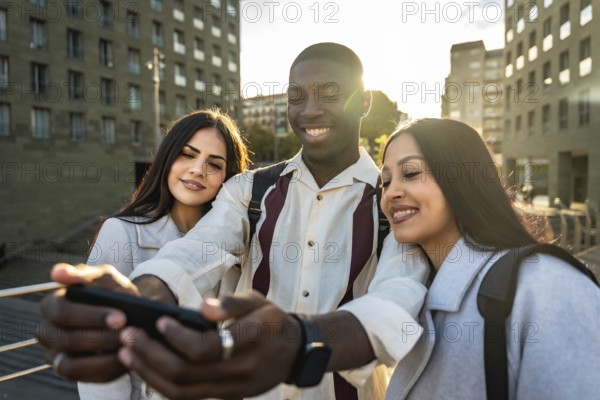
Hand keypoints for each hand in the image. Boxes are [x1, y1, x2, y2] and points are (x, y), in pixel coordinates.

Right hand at [37, 263, 137, 381]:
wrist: (132, 313)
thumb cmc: (114, 293)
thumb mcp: (107, 279)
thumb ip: (86, 274)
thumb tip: (57, 272)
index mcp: (52, 305)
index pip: (59, 312)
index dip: (90, 315)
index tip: (120, 317)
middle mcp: (49, 332)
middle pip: (63, 340)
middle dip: (99, 337)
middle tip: (127, 333)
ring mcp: (57, 355)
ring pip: (68, 365)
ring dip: (102, 356)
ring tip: (127, 346)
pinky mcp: (73, 370)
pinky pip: (83, 377)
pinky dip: (106, 368)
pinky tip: (125, 356)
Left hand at [118, 291, 301, 399]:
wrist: (295, 352)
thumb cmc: (272, 321)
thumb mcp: (259, 301)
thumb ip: (232, 303)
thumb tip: (202, 309)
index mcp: (250, 342)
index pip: (206, 349)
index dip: (178, 338)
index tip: (160, 322)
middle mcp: (240, 371)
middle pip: (186, 374)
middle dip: (150, 356)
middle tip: (127, 337)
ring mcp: (232, 389)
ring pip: (181, 392)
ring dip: (149, 374)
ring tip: (127, 354)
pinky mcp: (226, 397)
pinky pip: (187, 397)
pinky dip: (162, 385)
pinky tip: (146, 369)